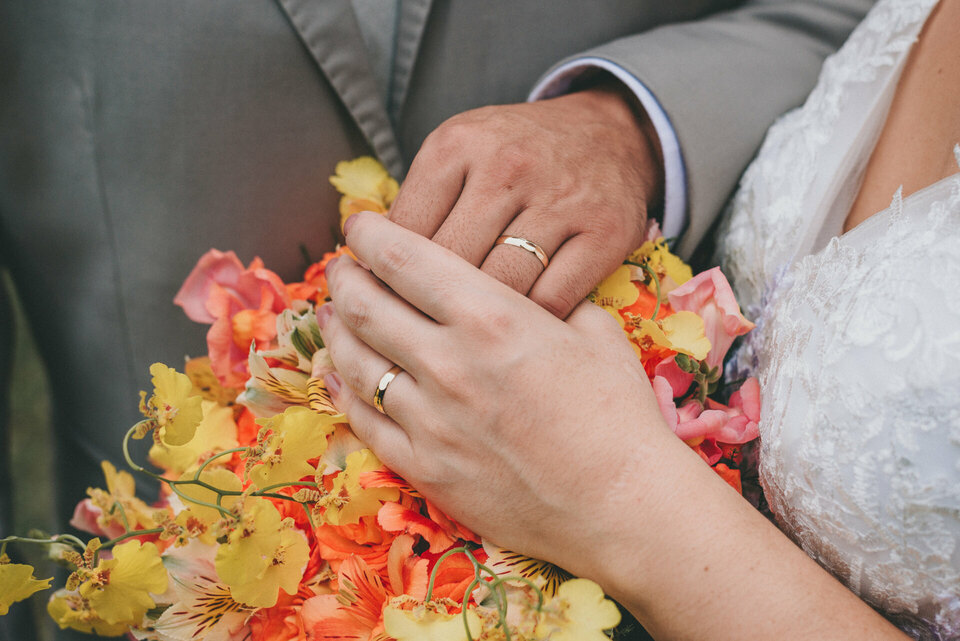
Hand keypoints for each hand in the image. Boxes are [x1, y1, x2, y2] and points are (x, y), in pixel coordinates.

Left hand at [318, 212, 677, 571]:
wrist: (622, 505)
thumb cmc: (618, 416)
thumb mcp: (595, 333)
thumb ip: (550, 300)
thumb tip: (528, 287)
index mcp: (491, 317)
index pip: (404, 259)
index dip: (371, 235)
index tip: (360, 224)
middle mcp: (448, 362)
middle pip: (366, 305)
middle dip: (345, 276)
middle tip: (342, 266)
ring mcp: (429, 419)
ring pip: (354, 361)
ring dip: (336, 330)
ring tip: (333, 314)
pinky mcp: (425, 467)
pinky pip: (364, 422)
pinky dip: (343, 392)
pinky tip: (337, 376)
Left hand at [388, 79, 663, 318]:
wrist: (613, 131)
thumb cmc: (519, 155)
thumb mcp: (461, 151)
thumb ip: (420, 204)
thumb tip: (370, 272)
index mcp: (457, 145)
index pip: (403, 234)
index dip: (384, 279)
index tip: (382, 304)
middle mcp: (506, 168)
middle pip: (446, 265)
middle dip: (428, 307)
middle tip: (418, 336)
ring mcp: (559, 201)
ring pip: (499, 286)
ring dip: (480, 322)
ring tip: (459, 343)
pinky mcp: (605, 233)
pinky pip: (552, 299)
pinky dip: (531, 320)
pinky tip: (519, 330)